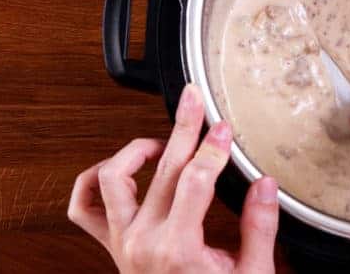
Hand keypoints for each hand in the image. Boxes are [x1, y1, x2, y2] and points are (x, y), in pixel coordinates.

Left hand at [68, 84, 278, 272]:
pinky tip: (117, 166)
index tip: (225, 129)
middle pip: (162, 168)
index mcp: (178, 249)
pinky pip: (84, 208)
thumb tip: (264, 184)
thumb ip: (259, 228)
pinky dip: (93, 181)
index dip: (212, 148)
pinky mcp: (112, 246)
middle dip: (183, 128)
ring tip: (162, 142)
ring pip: (112, 178)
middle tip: (193, 99)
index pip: (195, 180)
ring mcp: (122, 242)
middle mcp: (143, 241)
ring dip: (136, 151)